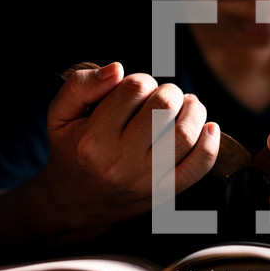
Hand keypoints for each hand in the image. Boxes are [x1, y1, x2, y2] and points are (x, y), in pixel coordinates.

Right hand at [38, 62, 219, 237]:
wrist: (75, 201)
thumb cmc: (71, 149)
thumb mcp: (59, 114)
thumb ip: (81, 85)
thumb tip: (117, 69)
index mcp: (93, 139)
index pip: (134, 89)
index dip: (143, 80)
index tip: (139, 89)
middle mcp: (119, 161)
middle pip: (164, 108)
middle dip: (170, 92)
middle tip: (165, 96)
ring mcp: (144, 180)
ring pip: (185, 134)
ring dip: (194, 111)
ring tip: (188, 106)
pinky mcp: (163, 194)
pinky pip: (198, 168)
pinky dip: (210, 145)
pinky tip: (209, 128)